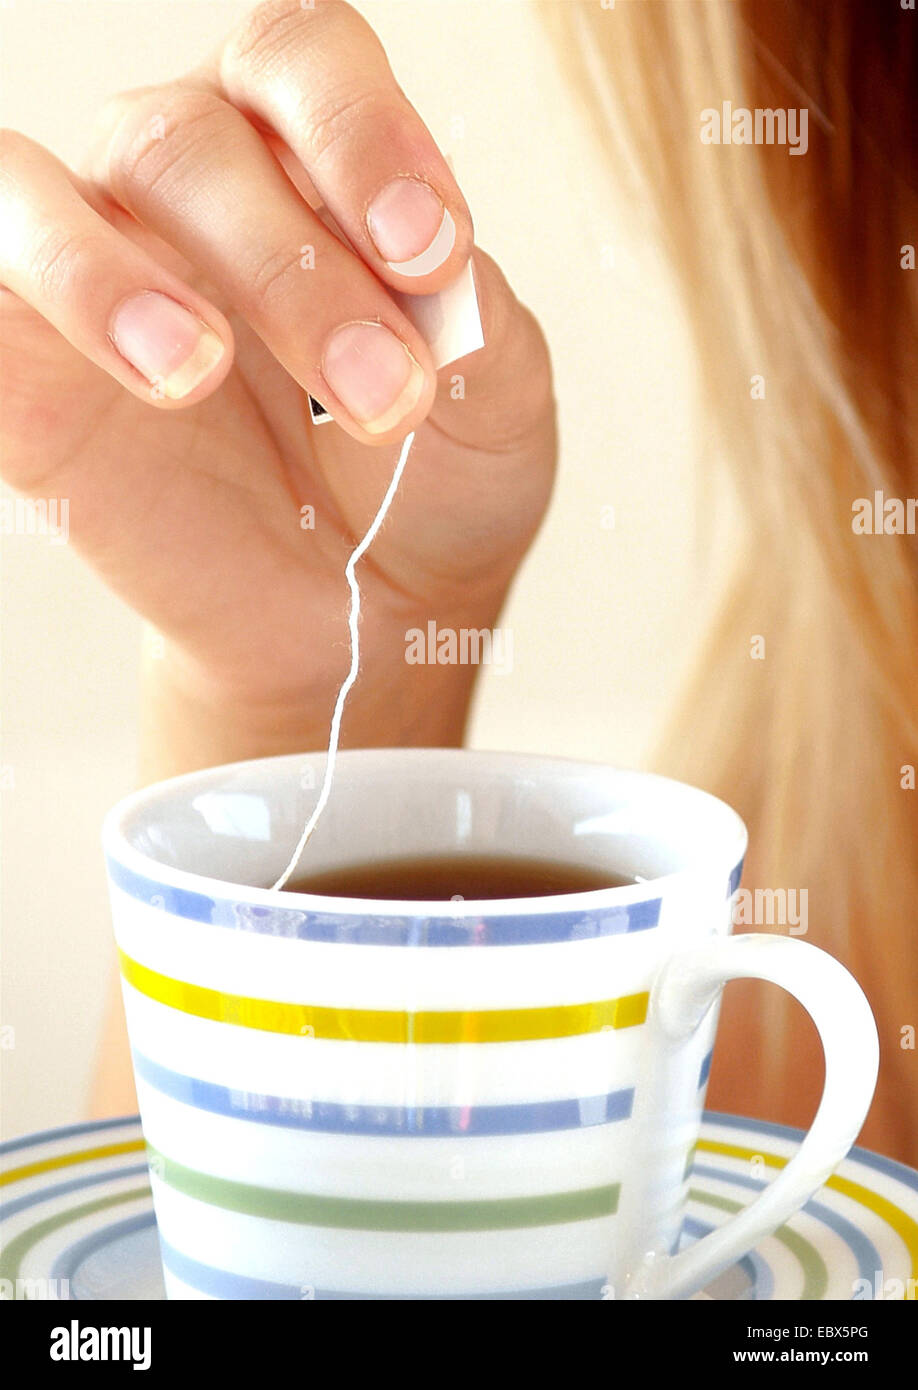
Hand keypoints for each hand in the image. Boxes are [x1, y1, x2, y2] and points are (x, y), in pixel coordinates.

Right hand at [0, 0, 554, 758]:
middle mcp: (183, 189)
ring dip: (110, 276)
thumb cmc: (422, 485)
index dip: (361, 135)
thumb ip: (471, 319)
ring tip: (195, 372)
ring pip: (33, 190)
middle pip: (189, 143)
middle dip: (293, 271)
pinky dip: (29, 302)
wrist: (358, 617)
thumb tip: (432, 270)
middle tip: (382, 397)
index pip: (304, 64)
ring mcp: (91, 270)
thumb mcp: (492, 404)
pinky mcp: (22, 369)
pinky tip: (121, 375)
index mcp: (304, 160)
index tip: (429, 252)